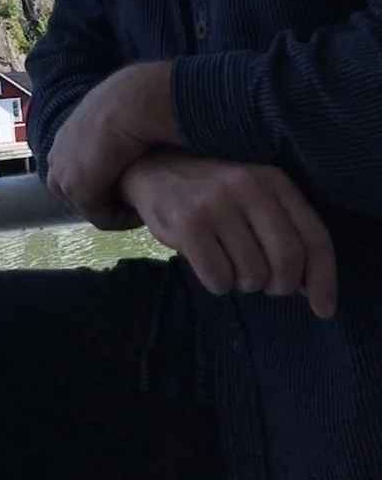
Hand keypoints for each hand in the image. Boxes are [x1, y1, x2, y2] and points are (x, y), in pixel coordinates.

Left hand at [46, 62, 179, 228]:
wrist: (123, 106)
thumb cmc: (124, 103)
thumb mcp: (108, 117)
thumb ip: (107, 131)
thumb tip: (120, 137)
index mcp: (61, 140)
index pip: (75, 171)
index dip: (102, 181)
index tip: (126, 184)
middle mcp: (56, 160)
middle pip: (78, 193)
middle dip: (104, 199)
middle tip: (133, 200)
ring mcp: (64, 179)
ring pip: (90, 207)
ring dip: (114, 210)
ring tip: (139, 207)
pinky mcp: (80, 194)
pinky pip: (102, 217)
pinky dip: (122, 219)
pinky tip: (141, 211)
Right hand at [121, 151, 337, 318]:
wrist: (155, 169)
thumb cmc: (214, 193)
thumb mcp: (255, 200)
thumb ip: (285, 234)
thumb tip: (313, 290)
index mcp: (274, 180)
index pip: (314, 237)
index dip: (324, 279)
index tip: (323, 309)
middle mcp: (249, 187)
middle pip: (287, 261)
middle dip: (280, 285)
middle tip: (265, 285)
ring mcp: (217, 204)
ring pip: (252, 274)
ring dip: (244, 283)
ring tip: (229, 264)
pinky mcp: (188, 224)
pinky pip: (219, 279)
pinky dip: (218, 284)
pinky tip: (208, 264)